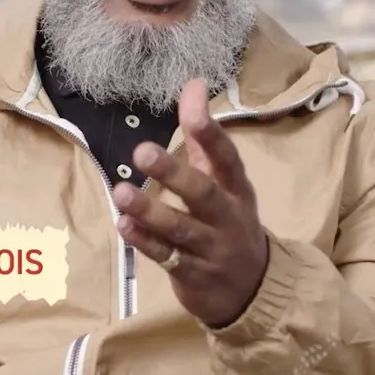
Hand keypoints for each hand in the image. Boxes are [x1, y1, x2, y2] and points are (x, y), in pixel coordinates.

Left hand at [114, 78, 269, 327]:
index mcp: (236, 189)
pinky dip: (144, 242)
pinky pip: (166, 257)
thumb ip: (203, 137)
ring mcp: (211, 249)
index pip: (227, 158)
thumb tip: (192, 84)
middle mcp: (227, 217)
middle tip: (142, 152)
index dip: (211, 135)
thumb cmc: (229, 221)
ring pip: (181, 229)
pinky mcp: (193, 275)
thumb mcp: (225, 181)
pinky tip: (123, 225)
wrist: (253, 290)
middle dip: (174, 174)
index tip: (192, 111)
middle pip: (203, 194)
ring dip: (150, 211)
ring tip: (121, 193)